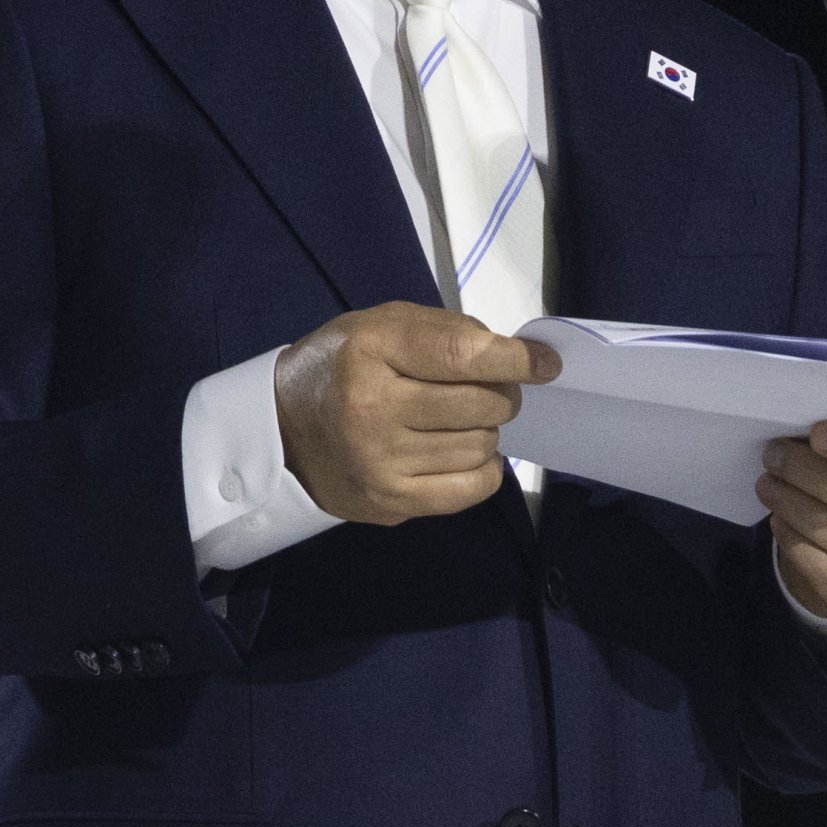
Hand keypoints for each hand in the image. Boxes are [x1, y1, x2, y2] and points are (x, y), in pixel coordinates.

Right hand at [274, 303, 560, 524]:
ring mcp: (380, 462)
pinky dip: (483, 471)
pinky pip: (469, 489)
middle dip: (501, 394)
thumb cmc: (340, 367)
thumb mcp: (381, 325)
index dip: (517, 360)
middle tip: (486, 389)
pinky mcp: (389, 501)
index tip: (546, 364)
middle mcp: (373, 408)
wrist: (281, 431)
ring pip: (481, 446)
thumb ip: (447, 332)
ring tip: (459, 422)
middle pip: (482, 404)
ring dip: (485, 431)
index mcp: (371, 351)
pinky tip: (466, 454)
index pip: (464, 355)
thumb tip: (518, 357)